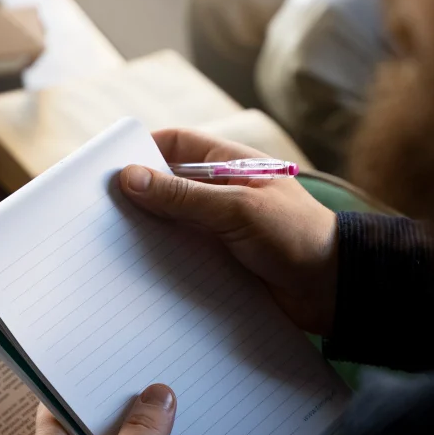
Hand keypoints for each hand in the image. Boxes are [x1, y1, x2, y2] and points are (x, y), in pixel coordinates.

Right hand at [121, 129, 338, 335]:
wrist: (334, 290)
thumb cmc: (296, 237)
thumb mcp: (237, 209)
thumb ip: (183, 195)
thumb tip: (129, 178)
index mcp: (229, 164)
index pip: (174, 144)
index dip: (141, 151)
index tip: (107, 170)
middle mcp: (221, 192)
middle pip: (167, 185)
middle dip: (137, 197)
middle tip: (100, 213)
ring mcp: (220, 227)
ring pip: (171, 224)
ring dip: (148, 234)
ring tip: (112, 246)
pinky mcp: (220, 261)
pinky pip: (182, 255)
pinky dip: (163, 261)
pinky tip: (140, 274)